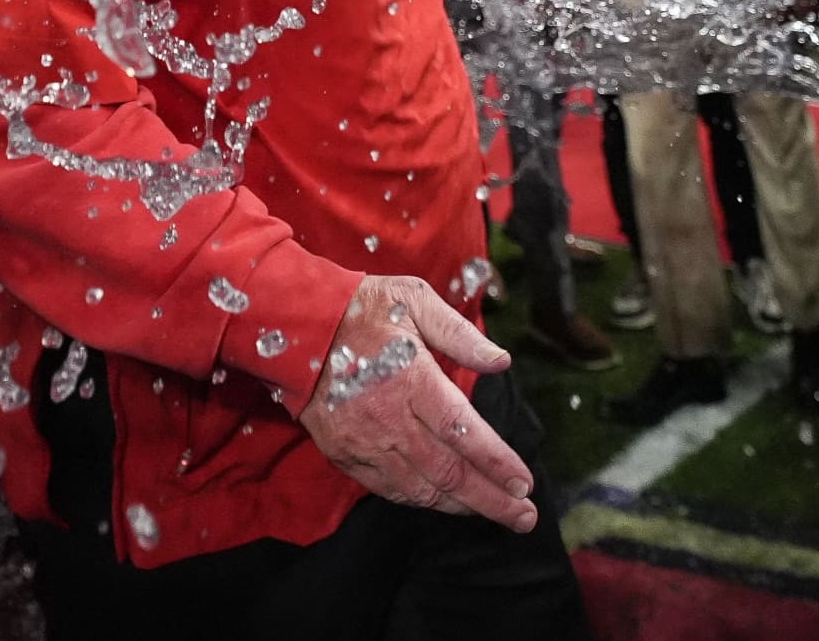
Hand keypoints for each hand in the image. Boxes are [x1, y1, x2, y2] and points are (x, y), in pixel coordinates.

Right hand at [296, 275, 535, 532]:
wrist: (294, 326)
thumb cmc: (362, 309)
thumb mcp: (414, 300)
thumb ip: (460, 333)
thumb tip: (502, 362)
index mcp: (411, 379)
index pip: (464, 432)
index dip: (498, 463)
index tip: (525, 484)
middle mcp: (389, 419)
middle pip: (448, 472)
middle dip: (491, 500)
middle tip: (524, 517)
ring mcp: (363, 441)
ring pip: (421, 488)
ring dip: (460, 505)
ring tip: (492, 512)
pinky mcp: (343, 453)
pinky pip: (389, 488)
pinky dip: (421, 500)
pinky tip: (443, 501)